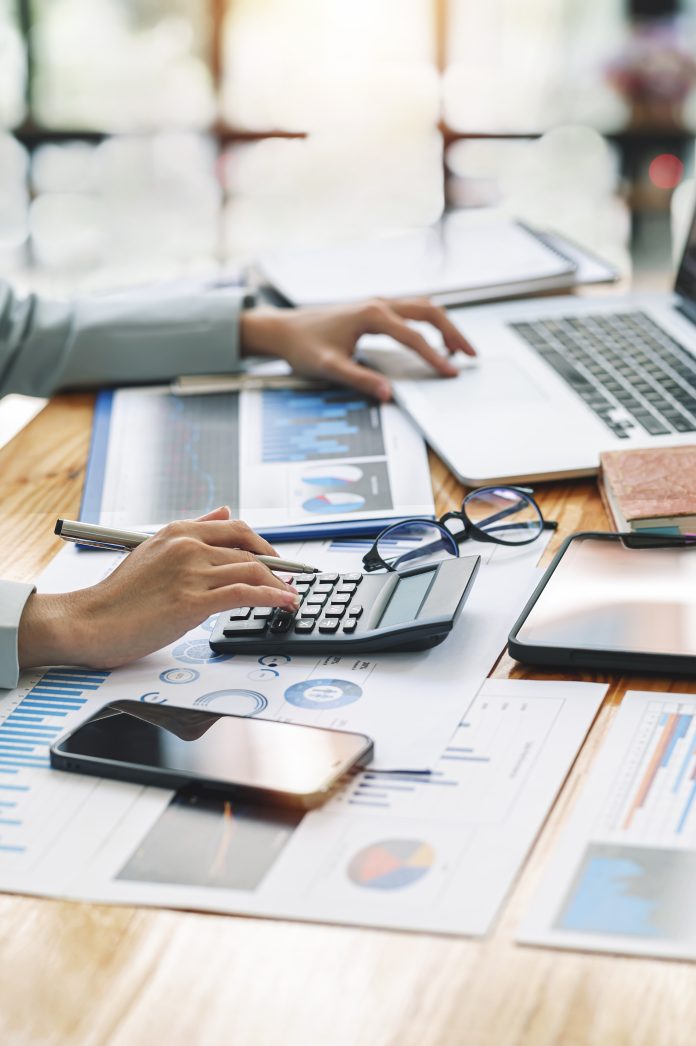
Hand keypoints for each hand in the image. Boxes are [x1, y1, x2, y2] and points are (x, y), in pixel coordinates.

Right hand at [17, 507, 299, 671]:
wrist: (89, 622)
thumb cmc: (118, 596)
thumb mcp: (152, 551)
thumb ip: (191, 529)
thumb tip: (222, 510)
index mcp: (177, 532)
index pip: (235, 528)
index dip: (263, 544)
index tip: (276, 559)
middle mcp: (187, 546)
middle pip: (248, 549)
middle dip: (276, 566)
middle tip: (289, 580)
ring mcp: (191, 572)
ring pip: (251, 570)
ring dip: (279, 584)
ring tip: (291, 596)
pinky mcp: (192, 601)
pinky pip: (244, 594)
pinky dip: (272, 597)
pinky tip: (285, 603)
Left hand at [240, 298, 475, 400]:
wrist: (284, 329)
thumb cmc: (303, 346)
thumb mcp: (329, 368)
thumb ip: (360, 380)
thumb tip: (388, 394)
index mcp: (372, 315)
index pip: (414, 337)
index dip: (435, 357)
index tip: (450, 373)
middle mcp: (379, 303)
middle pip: (429, 312)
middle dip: (453, 333)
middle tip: (471, 355)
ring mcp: (378, 303)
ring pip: (423, 307)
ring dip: (445, 325)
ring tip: (460, 348)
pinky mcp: (376, 308)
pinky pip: (412, 310)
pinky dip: (430, 322)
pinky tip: (435, 338)